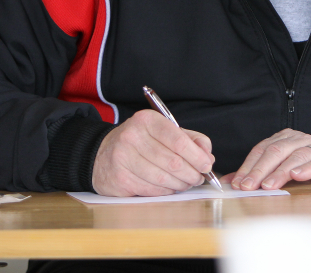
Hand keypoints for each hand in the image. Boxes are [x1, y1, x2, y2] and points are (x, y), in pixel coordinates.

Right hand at [91, 110, 214, 196]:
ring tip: (186, 183)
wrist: (102, 154)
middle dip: (192, 173)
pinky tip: (170, 187)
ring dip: (181, 184)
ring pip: (163, 178)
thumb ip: (190, 139)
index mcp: (147, 120)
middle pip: (173, 162)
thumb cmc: (140, 142)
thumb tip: (208, 157)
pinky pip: (152, 189)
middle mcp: (132, 136)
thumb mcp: (164, 131)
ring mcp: (123, 158)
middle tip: (199, 177)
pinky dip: (166, 191)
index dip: (197, 156)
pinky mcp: (119, 178)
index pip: (179, 140)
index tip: (206, 165)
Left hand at [230, 128, 310, 190]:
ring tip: (269, 185)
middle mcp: (302, 139)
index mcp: (287, 139)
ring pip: (297, 155)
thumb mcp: (283, 172)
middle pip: (277, 150)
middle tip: (248, 186)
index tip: (238, 183)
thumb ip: (259, 176)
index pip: (262, 148)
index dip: (248, 165)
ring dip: (281, 171)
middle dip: (260, 169)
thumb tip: (230, 183)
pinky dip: (308, 168)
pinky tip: (297, 175)